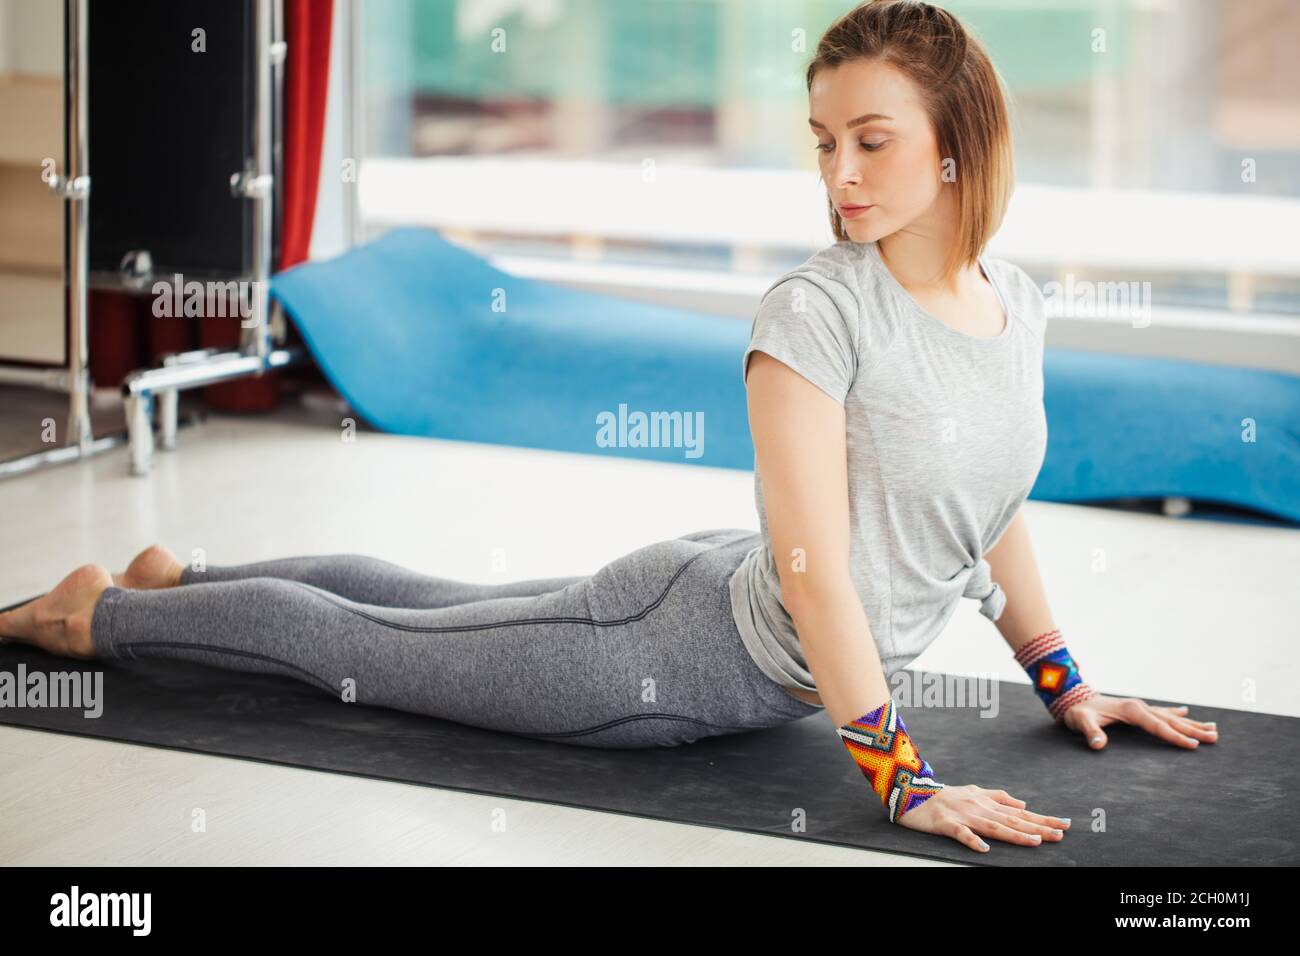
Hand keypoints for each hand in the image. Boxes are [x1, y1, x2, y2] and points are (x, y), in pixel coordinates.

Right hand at [896, 784, 1068, 853]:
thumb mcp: (974, 791)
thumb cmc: (945, 795)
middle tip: (1060, 834)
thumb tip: (1023, 804)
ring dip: (1015, 834)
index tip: (1063, 824)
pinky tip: (984, 848)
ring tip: (1035, 841)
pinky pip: (960, 833)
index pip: (1020, 812)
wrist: (912, 793)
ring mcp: (963, 815)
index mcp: (986, 802)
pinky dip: (972, 840)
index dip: (1042, 819)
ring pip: (993, 826)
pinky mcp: (946, 823)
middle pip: (1012, 819)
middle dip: (1038, 827)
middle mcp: (979, 807)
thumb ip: (999, 797)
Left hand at [1061, 694, 1218, 749]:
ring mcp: (1139, 706)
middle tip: (1215, 738)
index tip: (1194, 745)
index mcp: (1131, 710)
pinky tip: (1186, 711)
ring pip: (1170, 715)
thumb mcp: (1080, 721)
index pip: (1158, 726)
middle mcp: (1139, 706)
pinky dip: (1175, 712)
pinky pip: (1161, 711)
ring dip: (1190, 722)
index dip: (1175, 737)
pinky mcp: (1136, 708)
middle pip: (1170, 720)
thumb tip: (1098, 745)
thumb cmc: (1077, 712)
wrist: (1072, 696)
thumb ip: (1090, 732)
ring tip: (1212, 728)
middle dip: (1193, 730)